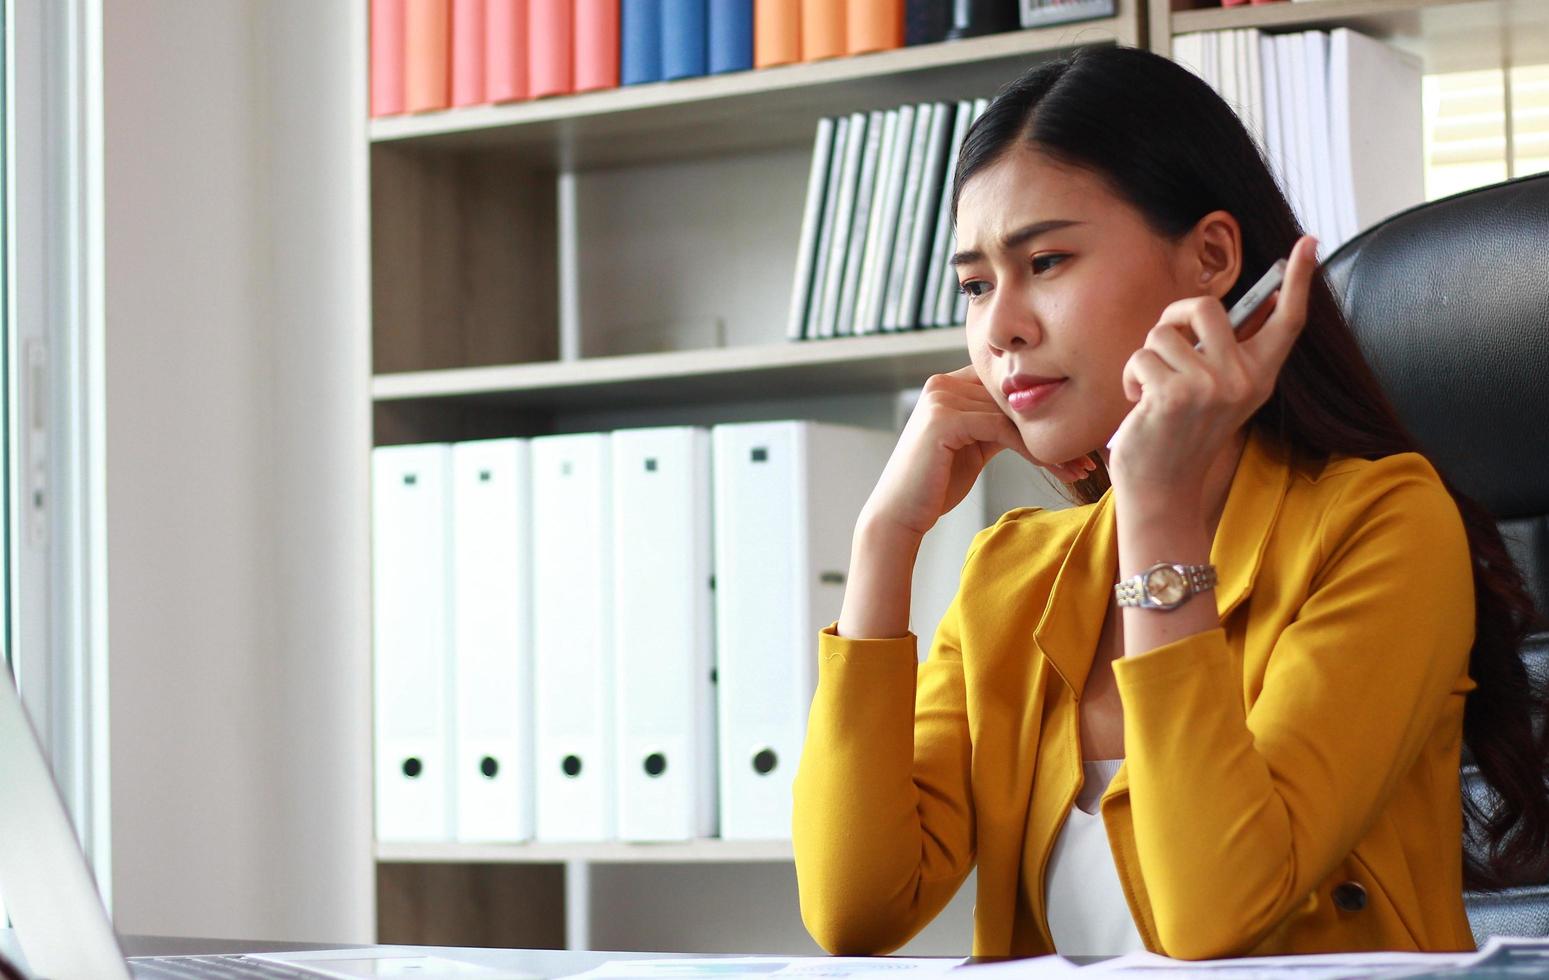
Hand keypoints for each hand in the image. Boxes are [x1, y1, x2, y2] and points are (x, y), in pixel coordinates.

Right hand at [862, 365, 1094, 538]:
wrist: (900, 514)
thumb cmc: (936, 485)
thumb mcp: (972, 445)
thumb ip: (995, 423)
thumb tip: (1037, 416)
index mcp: (947, 383)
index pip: (1005, 385)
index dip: (1042, 405)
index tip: (1078, 431)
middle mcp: (941, 383)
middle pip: (1013, 399)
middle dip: (1053, 425)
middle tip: (1091, 449)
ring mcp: (940, 397)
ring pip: (1013, 415)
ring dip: (1050, 441)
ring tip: (1080, 464)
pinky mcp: (944, 418)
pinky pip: (1002, 430)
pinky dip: (1032, 449)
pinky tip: (1054, 466)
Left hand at [1107, 235, 1317, 492]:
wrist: (1162, 489)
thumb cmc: (1179, 436)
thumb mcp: (1214, 394)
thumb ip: (1221, 356)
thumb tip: (1216, 312)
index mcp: (1259, 376)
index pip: (1287, 321)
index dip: (1298, 280)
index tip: (1307, 242)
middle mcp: (1243, 380)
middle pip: (1206, 306)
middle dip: (1173, 316)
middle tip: (1164, 346)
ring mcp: (1211, 387)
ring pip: (1163, 333)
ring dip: (1146, 359)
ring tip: (1152, 392)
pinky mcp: (1176, 395)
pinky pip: (1141, 357)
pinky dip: (1130, 377)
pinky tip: (1140, 405)